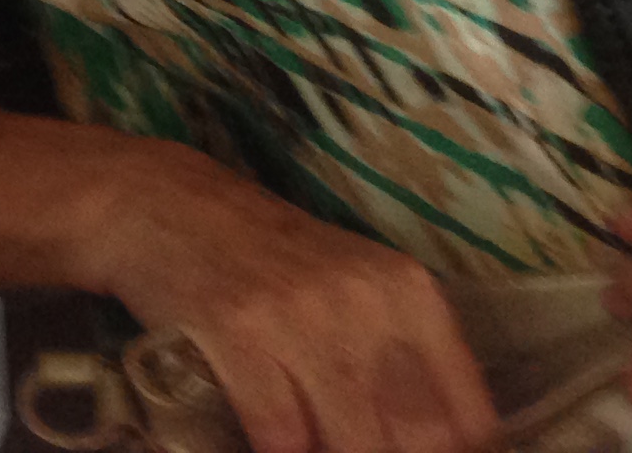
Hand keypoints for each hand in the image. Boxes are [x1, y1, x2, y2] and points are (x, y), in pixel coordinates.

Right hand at [94, 151, 497, 452]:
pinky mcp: (237, 329)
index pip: (469, 417)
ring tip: (318, 442)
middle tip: (354, 446)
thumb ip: (400, 361)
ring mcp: (300, 312)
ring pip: (355, 443)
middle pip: (417, 438)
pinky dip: (282, 452)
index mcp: (409, 291)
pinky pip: (281, 433)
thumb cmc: (270, 258)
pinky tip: (271, 441)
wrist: (163, 203)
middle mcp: (365, 298)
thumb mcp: (355, 290)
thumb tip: (434, 444)